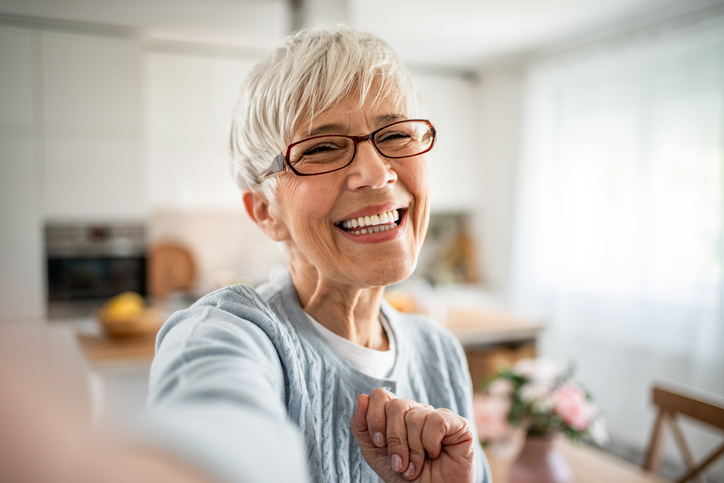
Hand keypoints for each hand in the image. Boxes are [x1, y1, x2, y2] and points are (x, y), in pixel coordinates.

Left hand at [350, 388, 475, 482]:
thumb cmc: (404, 477)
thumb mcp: (374, 454)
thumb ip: (362, 427)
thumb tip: (362, 398)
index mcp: (397, 416)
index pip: (381, 396)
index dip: (375, 419)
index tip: (379, 443)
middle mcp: (417, 411)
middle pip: (396, 405)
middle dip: (394, 440)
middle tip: (399, 464)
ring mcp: (437, 416)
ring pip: (415, 417)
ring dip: (413, 450)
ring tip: (416, 467)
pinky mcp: (458, 424)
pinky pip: (436, 421)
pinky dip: (431, 444)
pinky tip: (435, 455)